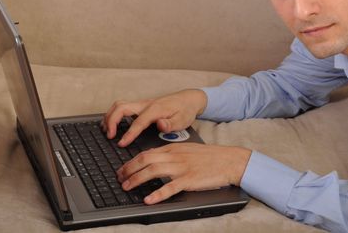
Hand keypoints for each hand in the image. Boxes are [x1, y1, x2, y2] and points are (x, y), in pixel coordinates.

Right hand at [102, 89, 207, 146]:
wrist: (189, 99)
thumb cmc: (185, 110)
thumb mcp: (183, 120)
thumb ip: (171, 124)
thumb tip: (161, 125)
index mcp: (155, 109)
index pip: (138, 122)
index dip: (128, 134)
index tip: (121, 143)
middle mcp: (146, 104)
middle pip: (121, 107)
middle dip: (111, 120)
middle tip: (109, 135)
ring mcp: (142, 104)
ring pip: (120, 105)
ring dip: (110, 116)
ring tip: (106, 130)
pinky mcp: (141, 106)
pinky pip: (123, 107)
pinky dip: (114, 114)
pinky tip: (112, 124)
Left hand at [117, 143, 251, 203]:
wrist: (228, 160)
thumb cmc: (209, 157)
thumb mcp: (187, 150)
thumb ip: (170, 154)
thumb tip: (154, 160)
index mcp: (173, 148)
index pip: (146, 153)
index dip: (131, 162)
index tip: (122, 170)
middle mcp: (175, 156)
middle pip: (145, 160)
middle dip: (128, 170)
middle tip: (119, 179)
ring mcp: (181, 168)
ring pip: (152, 171)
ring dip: (136, 179)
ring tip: (127, 187)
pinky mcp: (189, 180)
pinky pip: (170, 187)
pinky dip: (157, 194)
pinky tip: (148, 199)